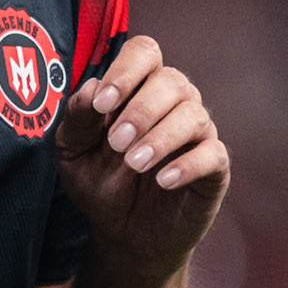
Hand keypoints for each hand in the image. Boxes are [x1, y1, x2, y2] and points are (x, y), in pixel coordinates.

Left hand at [57, 35, 228, 277]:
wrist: (121, 234)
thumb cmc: (99, 183)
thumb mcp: (73, 152)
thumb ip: (77, 118)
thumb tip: (90, 88)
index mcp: (137, 90)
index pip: (144, 53)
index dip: (126, 71)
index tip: (103, 104)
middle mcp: (172, 104)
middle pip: (172, 80)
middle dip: (141, 110)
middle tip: (116, 143)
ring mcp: (196, 133)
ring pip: (194, 114)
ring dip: (160, 137)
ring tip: (134, 164)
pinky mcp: (213, 167)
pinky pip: (213, 154)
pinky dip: (187, 165)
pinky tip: (162, 181)